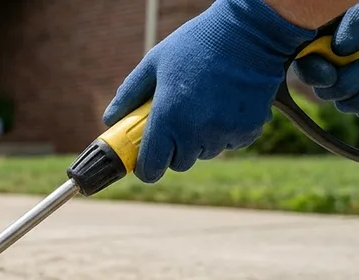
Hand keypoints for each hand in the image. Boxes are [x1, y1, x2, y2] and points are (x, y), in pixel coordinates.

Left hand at [104, 0, 314, 182]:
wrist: (248, 32)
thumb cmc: (196, 44)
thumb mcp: (154, 63)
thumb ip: (129, 95)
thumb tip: (109, 119)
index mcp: (168, 118)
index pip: (152, 167)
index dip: (146, 168)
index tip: (146, 161)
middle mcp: (196, 132)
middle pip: (179, 163)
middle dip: (175, 148)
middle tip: (177, 122)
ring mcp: (224, 133)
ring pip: (205, 153)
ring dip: (201, 140)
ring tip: (203, 107)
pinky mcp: (249, 130)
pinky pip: (231, 143)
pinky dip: (226, 132)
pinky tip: (225, 106)